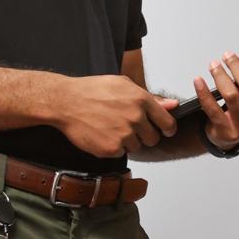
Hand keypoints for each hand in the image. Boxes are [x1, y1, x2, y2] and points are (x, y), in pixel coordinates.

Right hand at [52, 74, 179, 157]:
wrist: (66, 101)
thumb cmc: (92, 90)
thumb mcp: (123, 85)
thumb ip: (151, 98)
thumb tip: (172, 105)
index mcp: (141, 100)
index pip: (167, 122)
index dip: (167, 128)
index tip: (164, 130)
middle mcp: (135, 118)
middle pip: (153, 138)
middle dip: (144, 135)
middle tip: (128, 127)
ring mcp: (124, 135)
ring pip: (136, 147)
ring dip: (127, 141)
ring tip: (111, 127)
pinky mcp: (111, 149)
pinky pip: (120, 153)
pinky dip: (113, 147)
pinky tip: (102, 134)